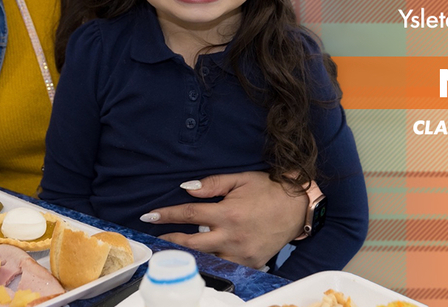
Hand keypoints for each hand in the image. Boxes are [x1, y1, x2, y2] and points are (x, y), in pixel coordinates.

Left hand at [142, 171, 307, 268]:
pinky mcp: (250, 263)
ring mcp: (241, 253)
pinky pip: (225, 267)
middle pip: (191, 243)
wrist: (298, 205)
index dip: (166, 215)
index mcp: (228, 213)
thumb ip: (212, 184)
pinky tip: (202, 259)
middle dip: (170, 240)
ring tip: (174, 252)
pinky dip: (212, 263)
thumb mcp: (240, 179)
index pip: (189, 214)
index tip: (149, 216)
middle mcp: (232, 236)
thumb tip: (186, 189)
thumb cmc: (269, 189)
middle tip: (156, 238)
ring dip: (189, 255)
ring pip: (207, 259)